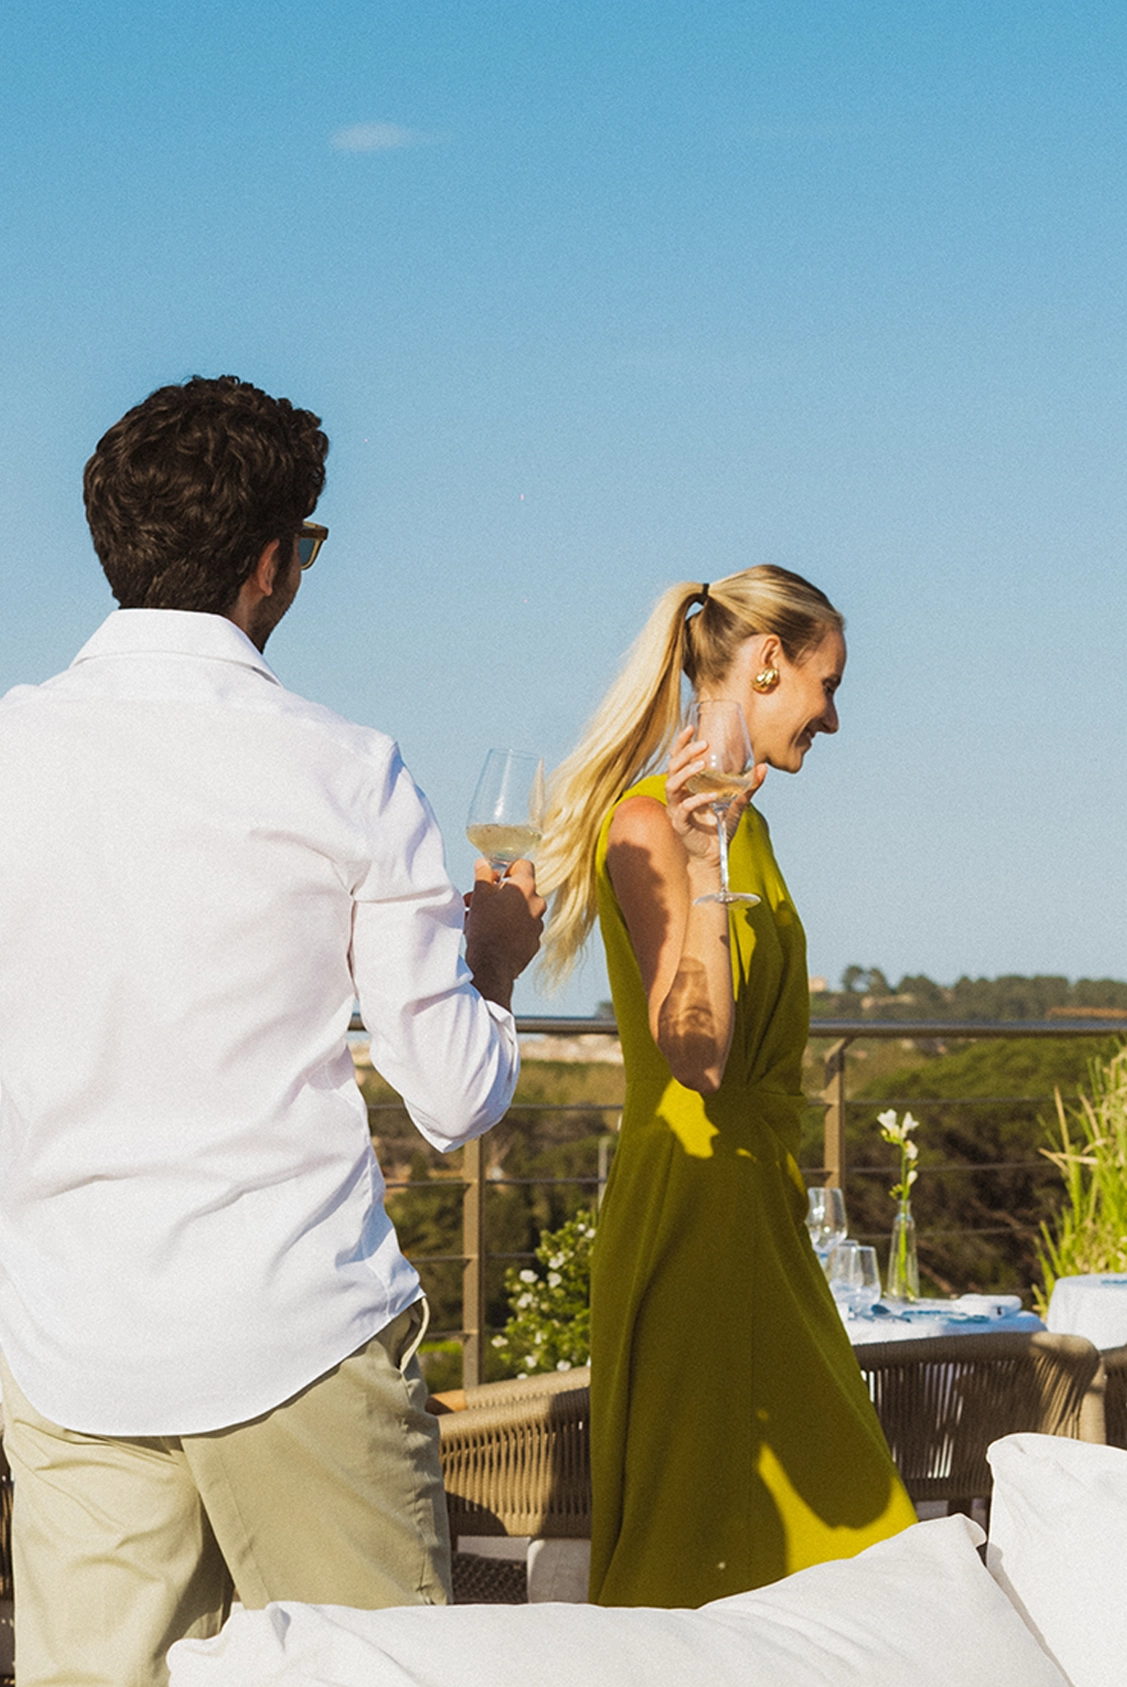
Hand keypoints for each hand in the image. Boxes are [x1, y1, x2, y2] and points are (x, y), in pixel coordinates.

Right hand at [464, 857, 545, 1011]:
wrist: (492, 964)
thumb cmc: (485, 927)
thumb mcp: (480, 896)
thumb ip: (483, 875)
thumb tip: (483, 863)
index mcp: (525, 887)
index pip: (524, 865)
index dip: (508, 868)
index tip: (495, 878)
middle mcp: (537, 903)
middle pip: (520, 890)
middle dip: (500, 893)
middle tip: (479, 900)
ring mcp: (538, 924)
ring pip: (520, 910)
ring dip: (503, 911)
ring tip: (481, 920)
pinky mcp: (534, 941)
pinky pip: (522, 929)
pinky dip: (510, 928)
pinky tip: (492, 935)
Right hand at [664, 726, 764, 867]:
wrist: (714, 856)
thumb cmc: (720, 828)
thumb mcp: (737, 804)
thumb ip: (748, 787)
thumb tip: (763, 767)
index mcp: (686, 786)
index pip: (677, 760)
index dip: (681, 743)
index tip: (692, 728)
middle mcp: (678, 795)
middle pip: (671, 768)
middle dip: (685, 753)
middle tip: (704, 744)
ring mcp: (676, 809)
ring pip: (671, 785)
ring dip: (686, 773)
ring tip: (701, 765)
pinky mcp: (680, 824)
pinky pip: (684, 808)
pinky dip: (697, 800)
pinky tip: (712, 796)